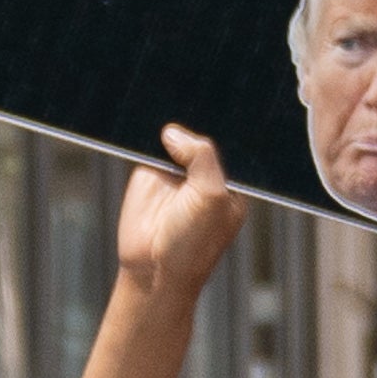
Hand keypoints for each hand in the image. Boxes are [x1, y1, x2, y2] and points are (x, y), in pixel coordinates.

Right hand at [118, 128, 246, 301]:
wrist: (154, 268)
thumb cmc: (193, 242)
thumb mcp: (211, 196)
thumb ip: (202, 158)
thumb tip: (173, 132)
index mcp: (232, 183)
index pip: (231, 145)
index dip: (224, 128)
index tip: (221, 111)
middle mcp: (205, 175)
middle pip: (202, 137)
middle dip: (195, 125)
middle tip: (188, 108)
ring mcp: (177, 173)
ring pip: (175, 138)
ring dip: (168, 130)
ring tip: (166, 128)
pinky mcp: (149, 172)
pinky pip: (147, 146)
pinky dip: (144, 137)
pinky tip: (144, 132)